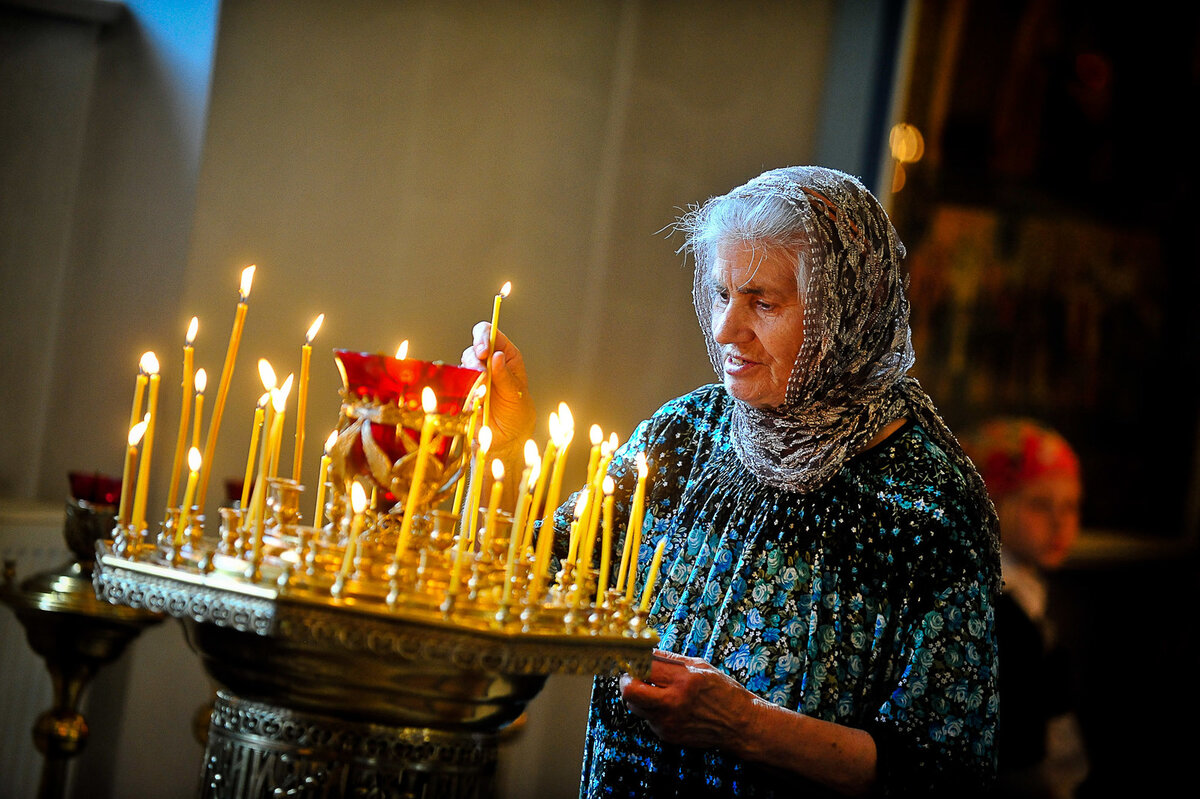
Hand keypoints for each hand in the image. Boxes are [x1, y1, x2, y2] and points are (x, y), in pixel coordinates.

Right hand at [460, 321, 535, 455]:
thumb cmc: (517, 415)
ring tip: (482, 392)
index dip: (484, 337)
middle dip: (475, 359)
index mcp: (506, 357)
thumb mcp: (517, 395)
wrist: (505, 439)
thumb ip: (506, 377)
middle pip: (473, 348)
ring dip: (470, 376)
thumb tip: (497, 356)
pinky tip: (476, 402)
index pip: (491, 334)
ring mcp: (473, 376)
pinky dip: (464, 391)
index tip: (483, 352)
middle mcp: (488, 363)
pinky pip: (455, 384)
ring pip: (463, 365)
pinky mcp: (461, 391)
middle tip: (482, 374)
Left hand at [619, 650, 763, 752]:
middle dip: (625, 681)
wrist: (740, 725)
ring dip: (637, 695)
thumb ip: (670, 660)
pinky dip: (652, 710)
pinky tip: (669, 706)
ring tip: (653, 689)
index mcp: (684, 680)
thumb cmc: (723, 691)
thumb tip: (645, 652)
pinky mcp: (668, 735)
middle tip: (630, 675)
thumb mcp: (700, 666)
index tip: (632, 657)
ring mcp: (669, 722)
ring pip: (634, 706)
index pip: (644, 666)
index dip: (634, 660)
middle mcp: (674, 703)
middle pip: (629, 691)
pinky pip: (648, 718)